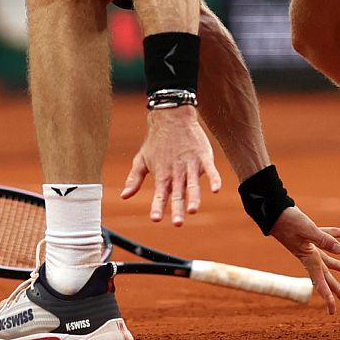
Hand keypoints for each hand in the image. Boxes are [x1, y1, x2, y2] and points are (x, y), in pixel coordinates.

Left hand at [120, 106, 221, 225]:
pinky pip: (210, 169)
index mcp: (162, 175)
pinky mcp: (203, 156)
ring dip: (193, 197)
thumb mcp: (141, 159)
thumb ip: (133, 179)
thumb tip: (124, 196)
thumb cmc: (156, 141)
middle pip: (177, 193)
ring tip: (193, 210)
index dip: (157, 206)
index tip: (155, 219)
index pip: (159, 194)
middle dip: (177, 208)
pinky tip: (215, 190)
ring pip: (193, 184)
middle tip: (177, 223)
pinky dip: (213, 179)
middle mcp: (176, 172)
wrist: (171, 116)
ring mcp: (190, 164)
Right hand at [268, 207, 339, 314]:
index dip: (327, 297)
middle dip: (336, 288)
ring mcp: (308, 245)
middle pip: (325, 275)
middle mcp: (309, 255)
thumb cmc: (288, 221)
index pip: (320, 282)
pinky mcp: (307, 233)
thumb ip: (324, 240)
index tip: (333, 311)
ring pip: (327, 259)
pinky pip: (324, 237)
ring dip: (339, 266)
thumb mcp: (307, 230)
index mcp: (308, 258)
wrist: (272, 210)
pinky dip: (333, 236)